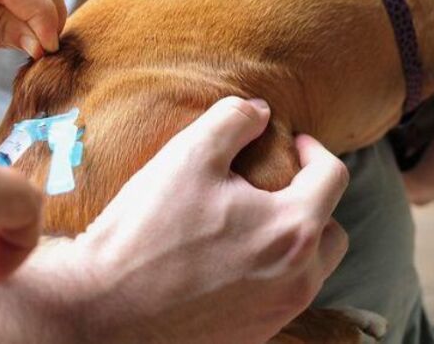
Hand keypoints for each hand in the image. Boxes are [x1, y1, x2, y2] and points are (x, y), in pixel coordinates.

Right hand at [0, 97, 349, 343]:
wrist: (100, 309)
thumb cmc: (146, 231)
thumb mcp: (189, 154)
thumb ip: (233, 121)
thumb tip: (260, 112)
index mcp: (293, 230)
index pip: (333, 177)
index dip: (314, 150)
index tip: (291, 142)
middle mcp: (298, 279)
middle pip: (332, 230)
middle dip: (312, 202)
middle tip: (277, 185)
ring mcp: (278, 314)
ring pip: (310, 269)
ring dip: (293, 240)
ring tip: (253, 222)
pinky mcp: (253, 337)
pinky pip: (280, 298)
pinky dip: (269, 274)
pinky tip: (231, 260)